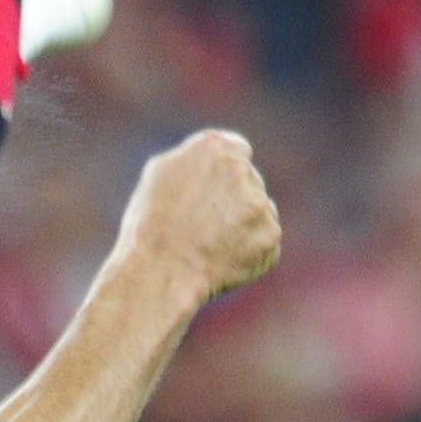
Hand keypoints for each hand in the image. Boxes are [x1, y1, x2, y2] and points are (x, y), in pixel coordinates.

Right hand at [118, 128, 281, 300]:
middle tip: (206, 229)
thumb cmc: (150, 228)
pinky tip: (223, 263)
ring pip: (259, 212)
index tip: (216, 194)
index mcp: (212, 147)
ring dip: (244, 227)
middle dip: (234, 202)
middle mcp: (240, 168)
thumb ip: (194, 159)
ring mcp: (258, 201)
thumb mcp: (160, 176)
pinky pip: (265, 242)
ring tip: (211, 248)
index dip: (226, 176)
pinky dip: (250, 254)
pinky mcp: (270, 234)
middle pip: (250, 182)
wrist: (160, 274)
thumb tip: (214, 163)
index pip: (237, 150)